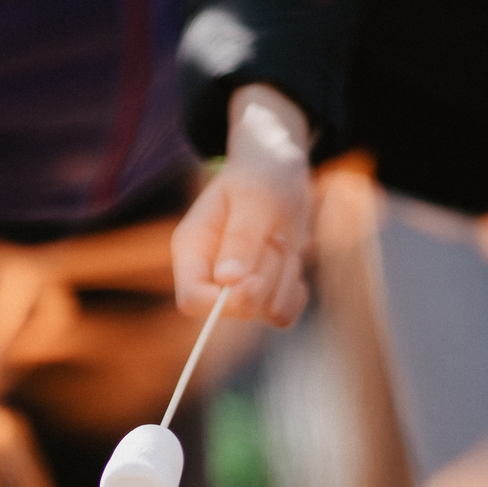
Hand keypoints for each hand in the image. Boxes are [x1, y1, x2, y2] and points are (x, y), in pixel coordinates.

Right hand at [171, 83, 313, 325]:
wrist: (281, 171)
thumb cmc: (263, 175)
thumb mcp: (255, 198)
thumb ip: (241, 238)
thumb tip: (227, 280)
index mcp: (191, 249)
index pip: (191, 300)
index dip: (222, 302)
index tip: (255, 281)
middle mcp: (210, 273)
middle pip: (235, 309)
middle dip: (266, 276)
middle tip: (275, 236)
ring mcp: (237, 287)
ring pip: (264, 311)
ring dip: (285, 277)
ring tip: (282, 239)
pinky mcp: (263, 293)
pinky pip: (282, 315)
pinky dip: (296, 291)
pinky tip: (294, 260)